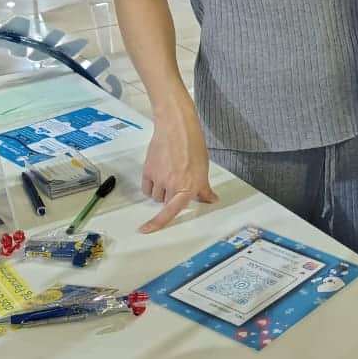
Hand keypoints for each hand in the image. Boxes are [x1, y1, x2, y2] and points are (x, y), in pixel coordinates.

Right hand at [139, 100, 217, 232]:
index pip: (172, 211)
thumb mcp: (203, 168)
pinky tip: (158, 174)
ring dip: (161, 191)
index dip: (158, 223)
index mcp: (189, 187)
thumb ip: (203, 188)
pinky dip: (151, 185)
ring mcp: (158, 178)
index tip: (146, 230)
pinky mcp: (147, 171)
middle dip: (171, 198)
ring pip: (156, 196)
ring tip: (169, 174)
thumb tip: (210, 200)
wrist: (176, 128)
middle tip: (177, 183)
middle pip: (166, 203)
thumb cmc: (193, 145)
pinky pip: (146, 187)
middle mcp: (172, 185)